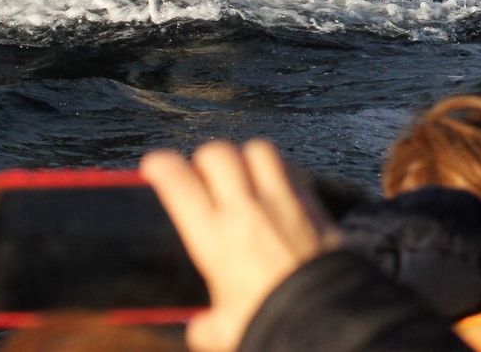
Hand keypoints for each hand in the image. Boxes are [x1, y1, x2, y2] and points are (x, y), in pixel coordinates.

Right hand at [141, 140, 341, 351]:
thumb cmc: (272, 319)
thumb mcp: (226, 330)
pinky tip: (275, 183)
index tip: (155, 164)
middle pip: (217, 154)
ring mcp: (281, 200)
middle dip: (204, 158)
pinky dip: (278, 167)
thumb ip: (206, 325)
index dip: (161, 166)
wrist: (325, 316)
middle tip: (203, 174)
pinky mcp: (310, 202)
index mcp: (214, 238)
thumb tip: (199, 328)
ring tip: (241, 173)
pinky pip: (290, 166)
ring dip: (244, 156)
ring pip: (256, 150)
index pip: (178, 182)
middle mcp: (245, 210)